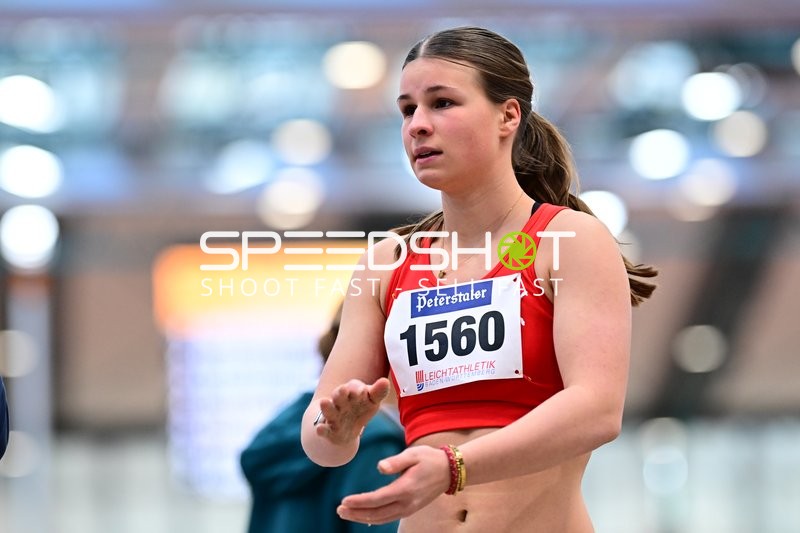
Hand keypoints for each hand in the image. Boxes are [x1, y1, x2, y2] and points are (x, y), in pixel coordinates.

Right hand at [315, 377, 390, 445]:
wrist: (345, 429)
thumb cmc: (360, 409)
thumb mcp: (371, 401)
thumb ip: (378, 392)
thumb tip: (385, 382)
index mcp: (351, 393)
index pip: (353, 386)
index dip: (357, 388)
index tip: (363, 391)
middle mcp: (340, 402)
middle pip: (339, 395)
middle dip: (341, 393)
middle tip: (343, 389)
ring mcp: (333, 416)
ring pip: (329, 411)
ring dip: (327, 407)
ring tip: (324, 402)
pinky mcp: (329, 431)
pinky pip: (324, 430)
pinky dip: (321, 430)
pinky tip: (319, 429)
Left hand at [336, 445, 451, 524]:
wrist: (450, 471)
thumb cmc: (429, 459)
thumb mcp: (413, 454)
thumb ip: (396, 462)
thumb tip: (380, 467)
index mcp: (405, 488)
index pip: (377, 499)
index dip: (359, 501)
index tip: (344, 501)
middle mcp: (407, 502)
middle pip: (376, 513)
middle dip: (356, 513)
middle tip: (339, 510)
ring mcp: (409, 508)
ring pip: (382, 518)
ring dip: (363, 517)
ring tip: (347, 514)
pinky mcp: (410, 509)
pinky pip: (389, 518)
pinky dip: (374, 519)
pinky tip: (364, 517)